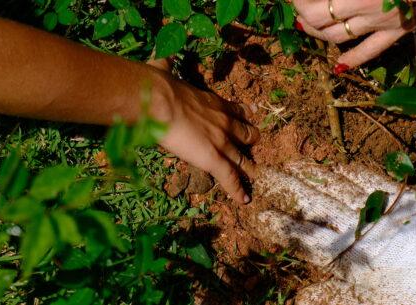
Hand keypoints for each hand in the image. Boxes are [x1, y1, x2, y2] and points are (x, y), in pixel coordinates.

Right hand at [149, 60, 259, 203]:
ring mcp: (221, 142)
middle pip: (244, 134)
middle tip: (256, 145)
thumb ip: (167, 65)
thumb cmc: (158, 87)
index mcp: (213, 102)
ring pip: (241, 158)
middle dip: (251, 140)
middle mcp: (223, 122)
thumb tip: (161, 55)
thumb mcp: (166, 71)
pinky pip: (230, 178)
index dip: (243, 114)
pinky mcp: (214, 159)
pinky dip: (237, 190)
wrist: (159, 100)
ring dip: (248, 168)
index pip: (234, 109)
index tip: (251, 114)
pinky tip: (244, 199)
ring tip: (256, 175)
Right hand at [248, 162, 415, 303]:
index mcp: (347, 256)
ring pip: (335, 187)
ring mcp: (377, 208)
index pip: (304, 238)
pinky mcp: (398, 196)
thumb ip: (333, 300)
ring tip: (291, 164)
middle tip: (266, 174)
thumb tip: (297, 303)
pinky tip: (336, 165)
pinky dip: (349, 171)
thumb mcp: (372, 303)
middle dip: (287, 189)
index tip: (260, 214)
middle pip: (313, 204)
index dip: (280, 225)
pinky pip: (367, 179)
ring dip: (311, 175)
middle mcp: (357, 227)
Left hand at [293, 0, 415, 69]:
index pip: (314, 4)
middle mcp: (366, 9)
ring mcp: (382, 24)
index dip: (298, 0)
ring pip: (338, 38)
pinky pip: (370, 52)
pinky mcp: (399, 32)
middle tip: (297, 5)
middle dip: (302, 14)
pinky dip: (351, 61)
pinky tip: (338, 68)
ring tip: (308, 26)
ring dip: (318, 34)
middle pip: (319, 20)